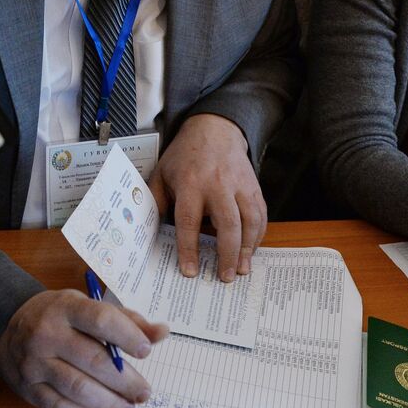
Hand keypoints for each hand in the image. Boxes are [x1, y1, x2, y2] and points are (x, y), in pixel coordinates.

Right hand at [0, 290, 166, 407]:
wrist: (5, 327)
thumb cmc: (57, 317)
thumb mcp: (86, 306)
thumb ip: (125, 319)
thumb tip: (161, 332)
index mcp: (66, 308)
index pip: (101, 320)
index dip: (128, 336)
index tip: (146, 351)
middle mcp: (47, 334)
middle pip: (94, 361)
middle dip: (126, 381)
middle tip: (143, 392)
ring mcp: (35, 363)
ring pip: (78, 389)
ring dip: (109, 403)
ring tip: (127, 407)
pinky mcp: (28, 388)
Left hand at [148, 113, 265, 281]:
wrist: (214, 129)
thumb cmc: (184, 156)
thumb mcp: (161, 174)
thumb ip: (155, 202)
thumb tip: (146, 232)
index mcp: (191, 183)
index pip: (189, 221)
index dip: (189, 249)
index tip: (191, 271)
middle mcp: (218, 184)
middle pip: (227, 224)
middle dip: (226, 254)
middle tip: (224, 277)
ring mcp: (240, 185)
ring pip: (250, 221)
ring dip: (247, 249)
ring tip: (241, 269)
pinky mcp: (254, 187)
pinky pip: (261, 214)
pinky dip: (258, 235)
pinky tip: (250, 250)